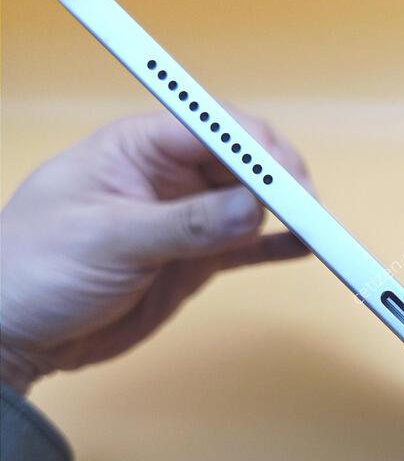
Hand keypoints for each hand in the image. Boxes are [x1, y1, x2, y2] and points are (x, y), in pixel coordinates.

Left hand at [0, 111, 313, 394]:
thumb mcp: (109, 238)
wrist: (13, 333)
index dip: (255, 148)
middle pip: (242, 161)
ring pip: (252, 202)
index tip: (285, 179)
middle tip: (307, 210)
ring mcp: (186, 219)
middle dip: (280, 178)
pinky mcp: (194, 260)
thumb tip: (254, 206)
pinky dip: (275, 245)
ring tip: (316, 229)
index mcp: (138, 148)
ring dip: (286, 211)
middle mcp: (169, 177)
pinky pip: (246, 246)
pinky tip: (302, 246)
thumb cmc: (33, 268)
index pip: (211, 127)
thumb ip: (185, 223)